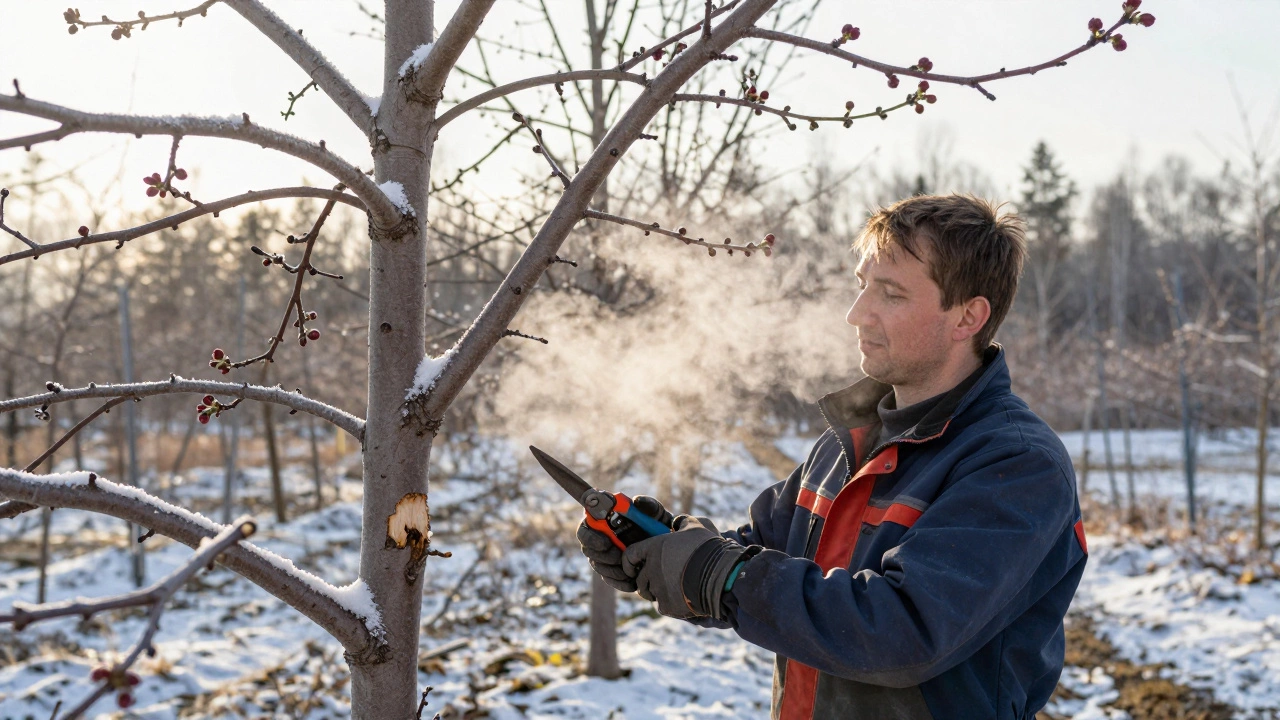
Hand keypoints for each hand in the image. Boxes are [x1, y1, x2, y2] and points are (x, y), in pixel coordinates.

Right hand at [576, 495, 671, 592]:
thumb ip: (648, 505)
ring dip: (610, 570)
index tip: (605, 543)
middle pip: (587, 549)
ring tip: (629, 571)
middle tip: (618, 557)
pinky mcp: (612, 570)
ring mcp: (604, 554)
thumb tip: (636, 501)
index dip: (590, 536)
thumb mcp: (656, 513)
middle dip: (601, 556)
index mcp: (604, 520)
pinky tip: (631, 583)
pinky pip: (609, 579)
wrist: (668, 546)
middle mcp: (600, 537)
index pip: (585, 527)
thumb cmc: (657, 523)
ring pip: (598, 565)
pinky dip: (619, 582)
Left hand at [622, 515, 747, 619]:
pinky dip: (671, 604)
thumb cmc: (709, 547)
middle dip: (648, 579)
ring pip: (650, 593)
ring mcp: (658, 589)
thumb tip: (678, 523)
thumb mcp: (697, 525)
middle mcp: (651, 568)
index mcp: (654, 548)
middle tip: (662, 579)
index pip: (629, 555)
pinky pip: (663, 606)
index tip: (633, 567)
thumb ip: (682, 522)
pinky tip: (684, 598)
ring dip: (658, 592)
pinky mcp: (667, 605)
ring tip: (674, 588)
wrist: (722, 574)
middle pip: (640, 578)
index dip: (629, 562)